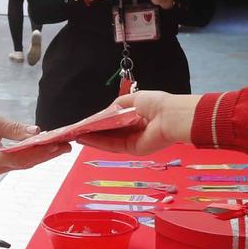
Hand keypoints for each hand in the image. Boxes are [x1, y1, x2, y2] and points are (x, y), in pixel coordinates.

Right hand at [0, 108, 63, 174]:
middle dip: (47, 155)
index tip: (59, 144)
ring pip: (23, 164)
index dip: (42, 152)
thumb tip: (35, 132)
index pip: (23, 157)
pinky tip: (42, 147)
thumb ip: (14, 128)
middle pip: (26, 163)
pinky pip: (16, 161)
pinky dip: (30, 154)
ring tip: (59, 146)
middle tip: (67, 147)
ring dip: (40, 155)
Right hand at [77, 90, 199, 153]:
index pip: (116, 121)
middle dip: (95, 131)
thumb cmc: (156, 104)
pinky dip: (99, 143)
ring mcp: (133, 141)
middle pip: (111, 132)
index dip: (101, 121)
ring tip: (77, 135)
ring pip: (109, 141)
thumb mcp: (133, 99)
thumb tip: (105, 111)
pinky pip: (113, 146)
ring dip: (93, 138)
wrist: (170, 116)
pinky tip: (86, 138)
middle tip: (78, 130)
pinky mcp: (133, 149)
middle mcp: (135, 130)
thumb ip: (118, 105)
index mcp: (137, 117)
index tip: (87, 121)